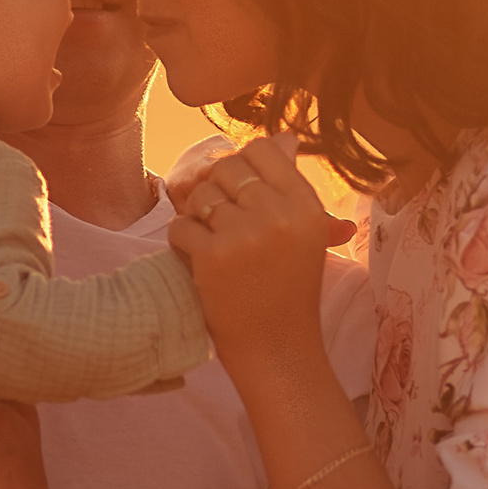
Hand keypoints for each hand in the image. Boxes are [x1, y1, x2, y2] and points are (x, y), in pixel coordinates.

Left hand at [165, 132, 339, 377]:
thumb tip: (283, 139)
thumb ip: (290, 188)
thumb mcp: (307, 235)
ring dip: (198, 218)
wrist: (277, 349)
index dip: (243, 166)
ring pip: (201, 197)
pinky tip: (199, 260)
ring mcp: (245, 235)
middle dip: (218, 192)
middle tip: (224, 225)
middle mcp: (278, 215)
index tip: (241, 192)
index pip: (263, 150)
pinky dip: (182, 243)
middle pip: (227, 169)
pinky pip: (181, 226)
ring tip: (214, 245)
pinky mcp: (213, 257)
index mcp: (306, 206)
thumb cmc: (289, 291)